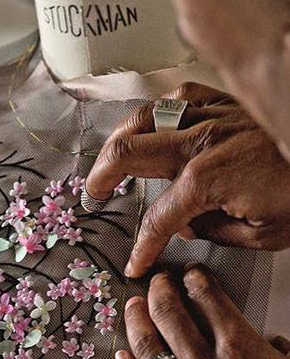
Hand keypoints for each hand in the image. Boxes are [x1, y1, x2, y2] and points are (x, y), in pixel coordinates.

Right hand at [86, 83, 289, 277]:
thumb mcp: (262, 233)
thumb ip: (212, 230)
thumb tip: (185, 224)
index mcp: (206, 179)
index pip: (157, 218)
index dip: (142, 245)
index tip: (136, 261)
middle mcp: (200, 143)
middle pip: (129, 152)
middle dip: (103, 176)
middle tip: (95, 193)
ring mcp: (212, 117)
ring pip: (145, 117)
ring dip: (120, 138)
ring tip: (111, 155)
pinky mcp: (226, 102)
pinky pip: (178, 97)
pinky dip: (158, 110)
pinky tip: (155, 122)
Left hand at [115, 264, 289, 358]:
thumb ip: (281, 357)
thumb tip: (274, 345)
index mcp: (239, 351)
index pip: (208, 299)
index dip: (195, 280)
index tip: (189, 275)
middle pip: (169, 315)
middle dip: (159, 291)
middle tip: (156, 282)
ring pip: (147, 349)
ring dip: (137, 322)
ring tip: (133, 307)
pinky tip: (120, 357)